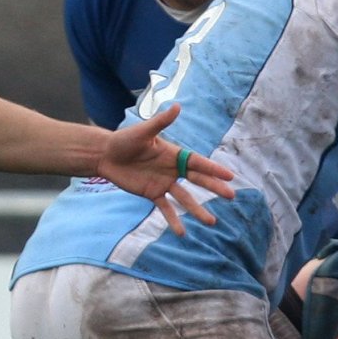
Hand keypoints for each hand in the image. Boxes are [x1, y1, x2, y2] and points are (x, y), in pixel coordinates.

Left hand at [101, 103, 234, 235]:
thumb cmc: (124, 140)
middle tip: (231, 196)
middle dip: (214, 188)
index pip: (198, 162)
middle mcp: (172, 169)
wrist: (106, 155)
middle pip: (197, 180)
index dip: (214, 169)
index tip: (230, 176)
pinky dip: (173, 220)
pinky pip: (165, 209)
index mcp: (174, 154)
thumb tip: (177, 106)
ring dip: (198, 210)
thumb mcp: (143, 131)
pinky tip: (182, 232)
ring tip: (212, 222)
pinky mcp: (152, 194)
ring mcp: (164, 183)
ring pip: (185, 199)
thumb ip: (161, 122)